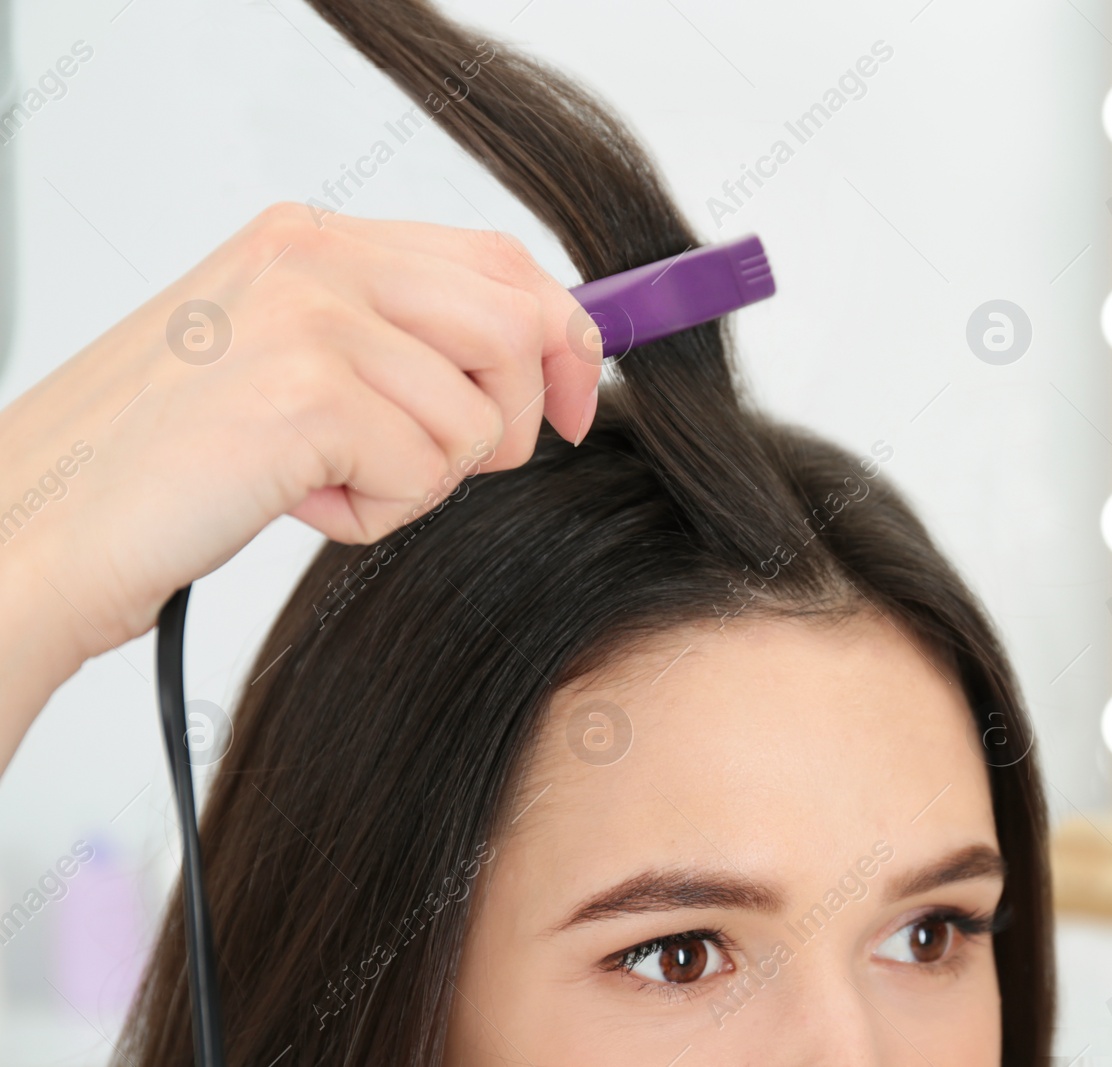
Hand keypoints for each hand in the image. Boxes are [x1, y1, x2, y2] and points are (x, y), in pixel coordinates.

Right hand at [0, 204, 600, 765]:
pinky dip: (375, 516)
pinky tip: (294, 503)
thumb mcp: (282, 358)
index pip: (497, 259)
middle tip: (448, 466)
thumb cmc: (160, 457)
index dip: (563, 334)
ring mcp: (310, 320)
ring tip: (324, 482)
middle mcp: (314, 258)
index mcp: (310, 238)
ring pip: (477, 418)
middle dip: (517, 416)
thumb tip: (534, 349)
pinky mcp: (309, 396)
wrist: (42, 527)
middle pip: (518, 323)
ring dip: (419, 482)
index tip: (578, 400)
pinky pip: (427, 476)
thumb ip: (389, 334)